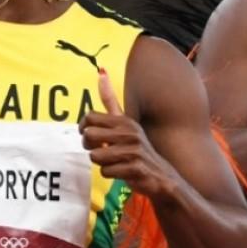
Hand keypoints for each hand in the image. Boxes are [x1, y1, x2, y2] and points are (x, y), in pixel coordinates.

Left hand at [79, 69, 180, 199]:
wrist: (162, 177)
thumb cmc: (137, 149)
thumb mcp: (126, 123)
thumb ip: (111, 101)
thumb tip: (100, 70)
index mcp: (124, 120)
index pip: (89, 117)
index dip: (84, 128)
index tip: (91, 136)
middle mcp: (129, 132)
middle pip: (88, 135)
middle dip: (90, 147)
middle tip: (103, 151)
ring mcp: (133, 150)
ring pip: (95, 156)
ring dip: (102, 163)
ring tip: (115, 162)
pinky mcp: (135, 168)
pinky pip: (106, 171)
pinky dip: (111, 174)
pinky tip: (123, 172)